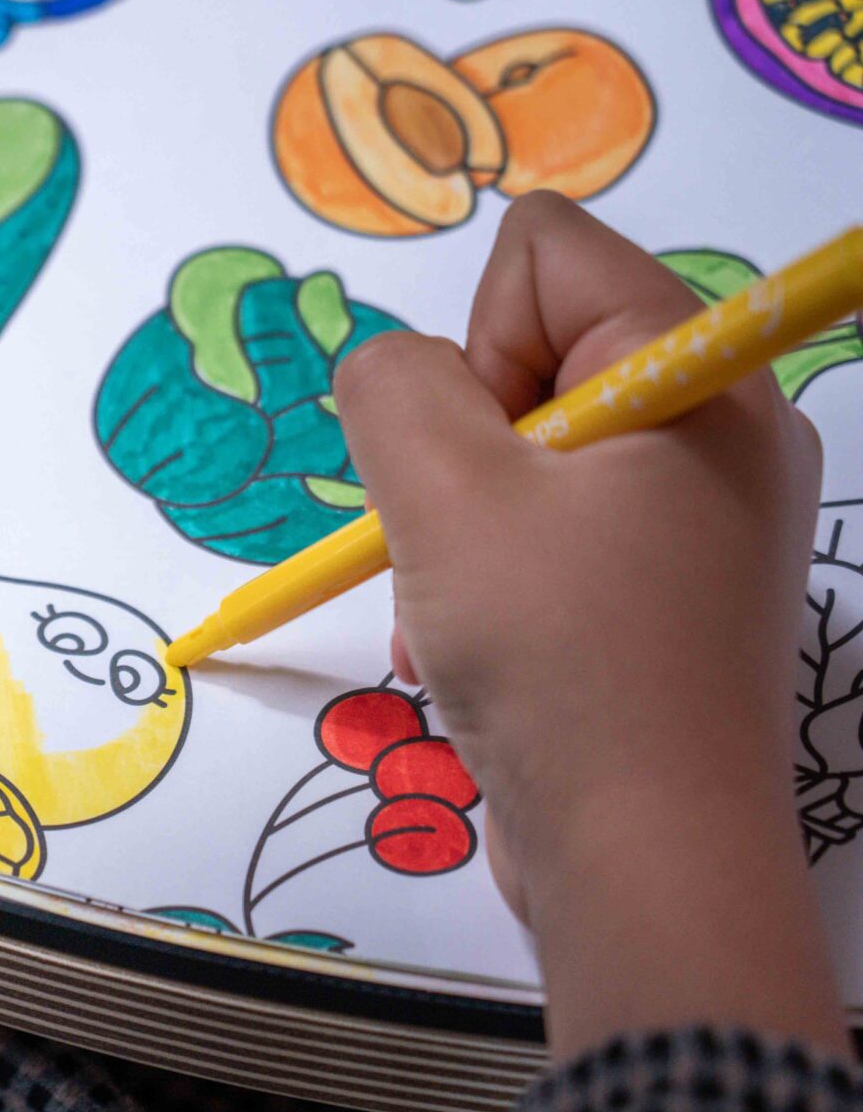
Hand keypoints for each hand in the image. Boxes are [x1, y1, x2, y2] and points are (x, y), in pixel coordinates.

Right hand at [333, 193, 847, 1058]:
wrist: (645, 858)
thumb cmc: (560, 657)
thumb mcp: (443, 495)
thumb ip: (392, 386)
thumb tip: (398, 372)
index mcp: (696, 373)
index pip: (545, 253)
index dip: (475, 340)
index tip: (481, 455)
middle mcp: (718, 429)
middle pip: (529, 357)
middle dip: (459, 450)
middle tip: (464, 543)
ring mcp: (698, 521)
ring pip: (523, 461)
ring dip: (457, 532)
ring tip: (462, 616)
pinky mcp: (666, 598)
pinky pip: (550, 538)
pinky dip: (491, 584)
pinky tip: (476, 651)